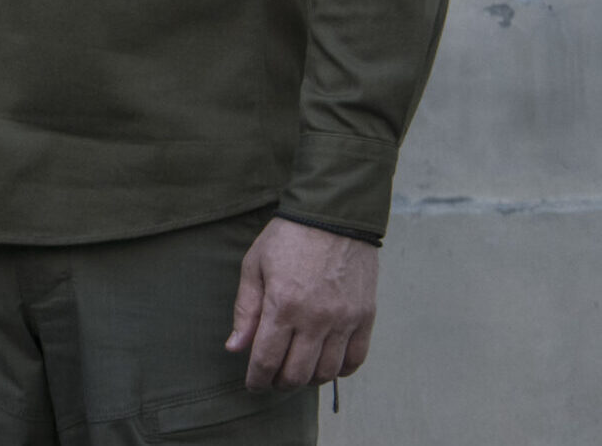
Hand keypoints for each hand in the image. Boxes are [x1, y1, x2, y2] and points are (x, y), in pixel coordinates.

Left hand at [225, 217, 378, 391]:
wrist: (334, 216)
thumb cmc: (288, 238)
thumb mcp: (254, 266)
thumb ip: (246, 310)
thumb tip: (235, 348)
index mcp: (282, 304)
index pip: (267, 360)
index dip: (257, 380)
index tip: (253, 385)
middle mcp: (315, 318)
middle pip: (297, 374)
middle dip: (280, 384)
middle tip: (273, 379)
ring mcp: (344, 320)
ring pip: (326, 373)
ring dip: (308, 379)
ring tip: (297, 370)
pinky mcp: (365, 317)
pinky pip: (355, 360)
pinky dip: (339, 370)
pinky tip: (326, 363)